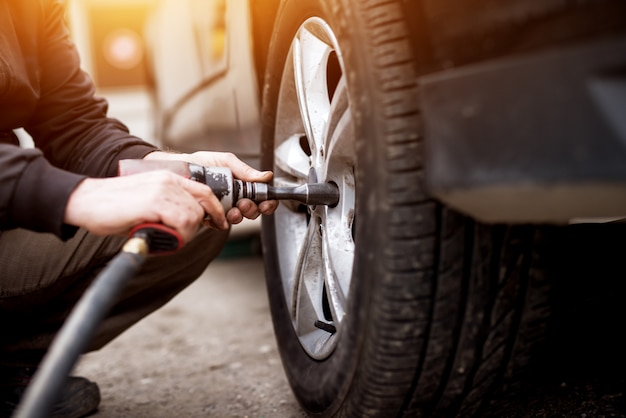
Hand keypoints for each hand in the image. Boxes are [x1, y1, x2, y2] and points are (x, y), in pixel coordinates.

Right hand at [64, 170, 223, 244]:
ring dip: (183, 233)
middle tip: (180, 237)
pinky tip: (158, 236)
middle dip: (197, 227)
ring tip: (163, 236)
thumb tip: (188, 223)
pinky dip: (175, 235)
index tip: (220, 223)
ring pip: (192, 217)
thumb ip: (169, 207)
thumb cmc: (113, 207)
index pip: (205, 191)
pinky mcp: (154, 201)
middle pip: (201, 207)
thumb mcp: (148, 201)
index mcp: (168, 177)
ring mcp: (162, 190)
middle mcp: (169, 180)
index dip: (215, 210)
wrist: (86, 201)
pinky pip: (180, 222)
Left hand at [144, 151, 278, 224]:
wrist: (177, 170)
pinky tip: (217, 215)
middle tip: (244, 203)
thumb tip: (265, 176)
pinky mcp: (210, 217)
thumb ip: (244, 170)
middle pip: (254, 211)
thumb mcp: (225, 161)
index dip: (268, 202)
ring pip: (239, 219)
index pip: (261, 196)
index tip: (265, 202)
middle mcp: (235, 198)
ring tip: (232, 209)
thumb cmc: (200, 164)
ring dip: (238, 216)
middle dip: (252, 209)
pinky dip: (221, 222)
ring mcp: (223, 209)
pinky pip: (220, 224)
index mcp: (242, 185)